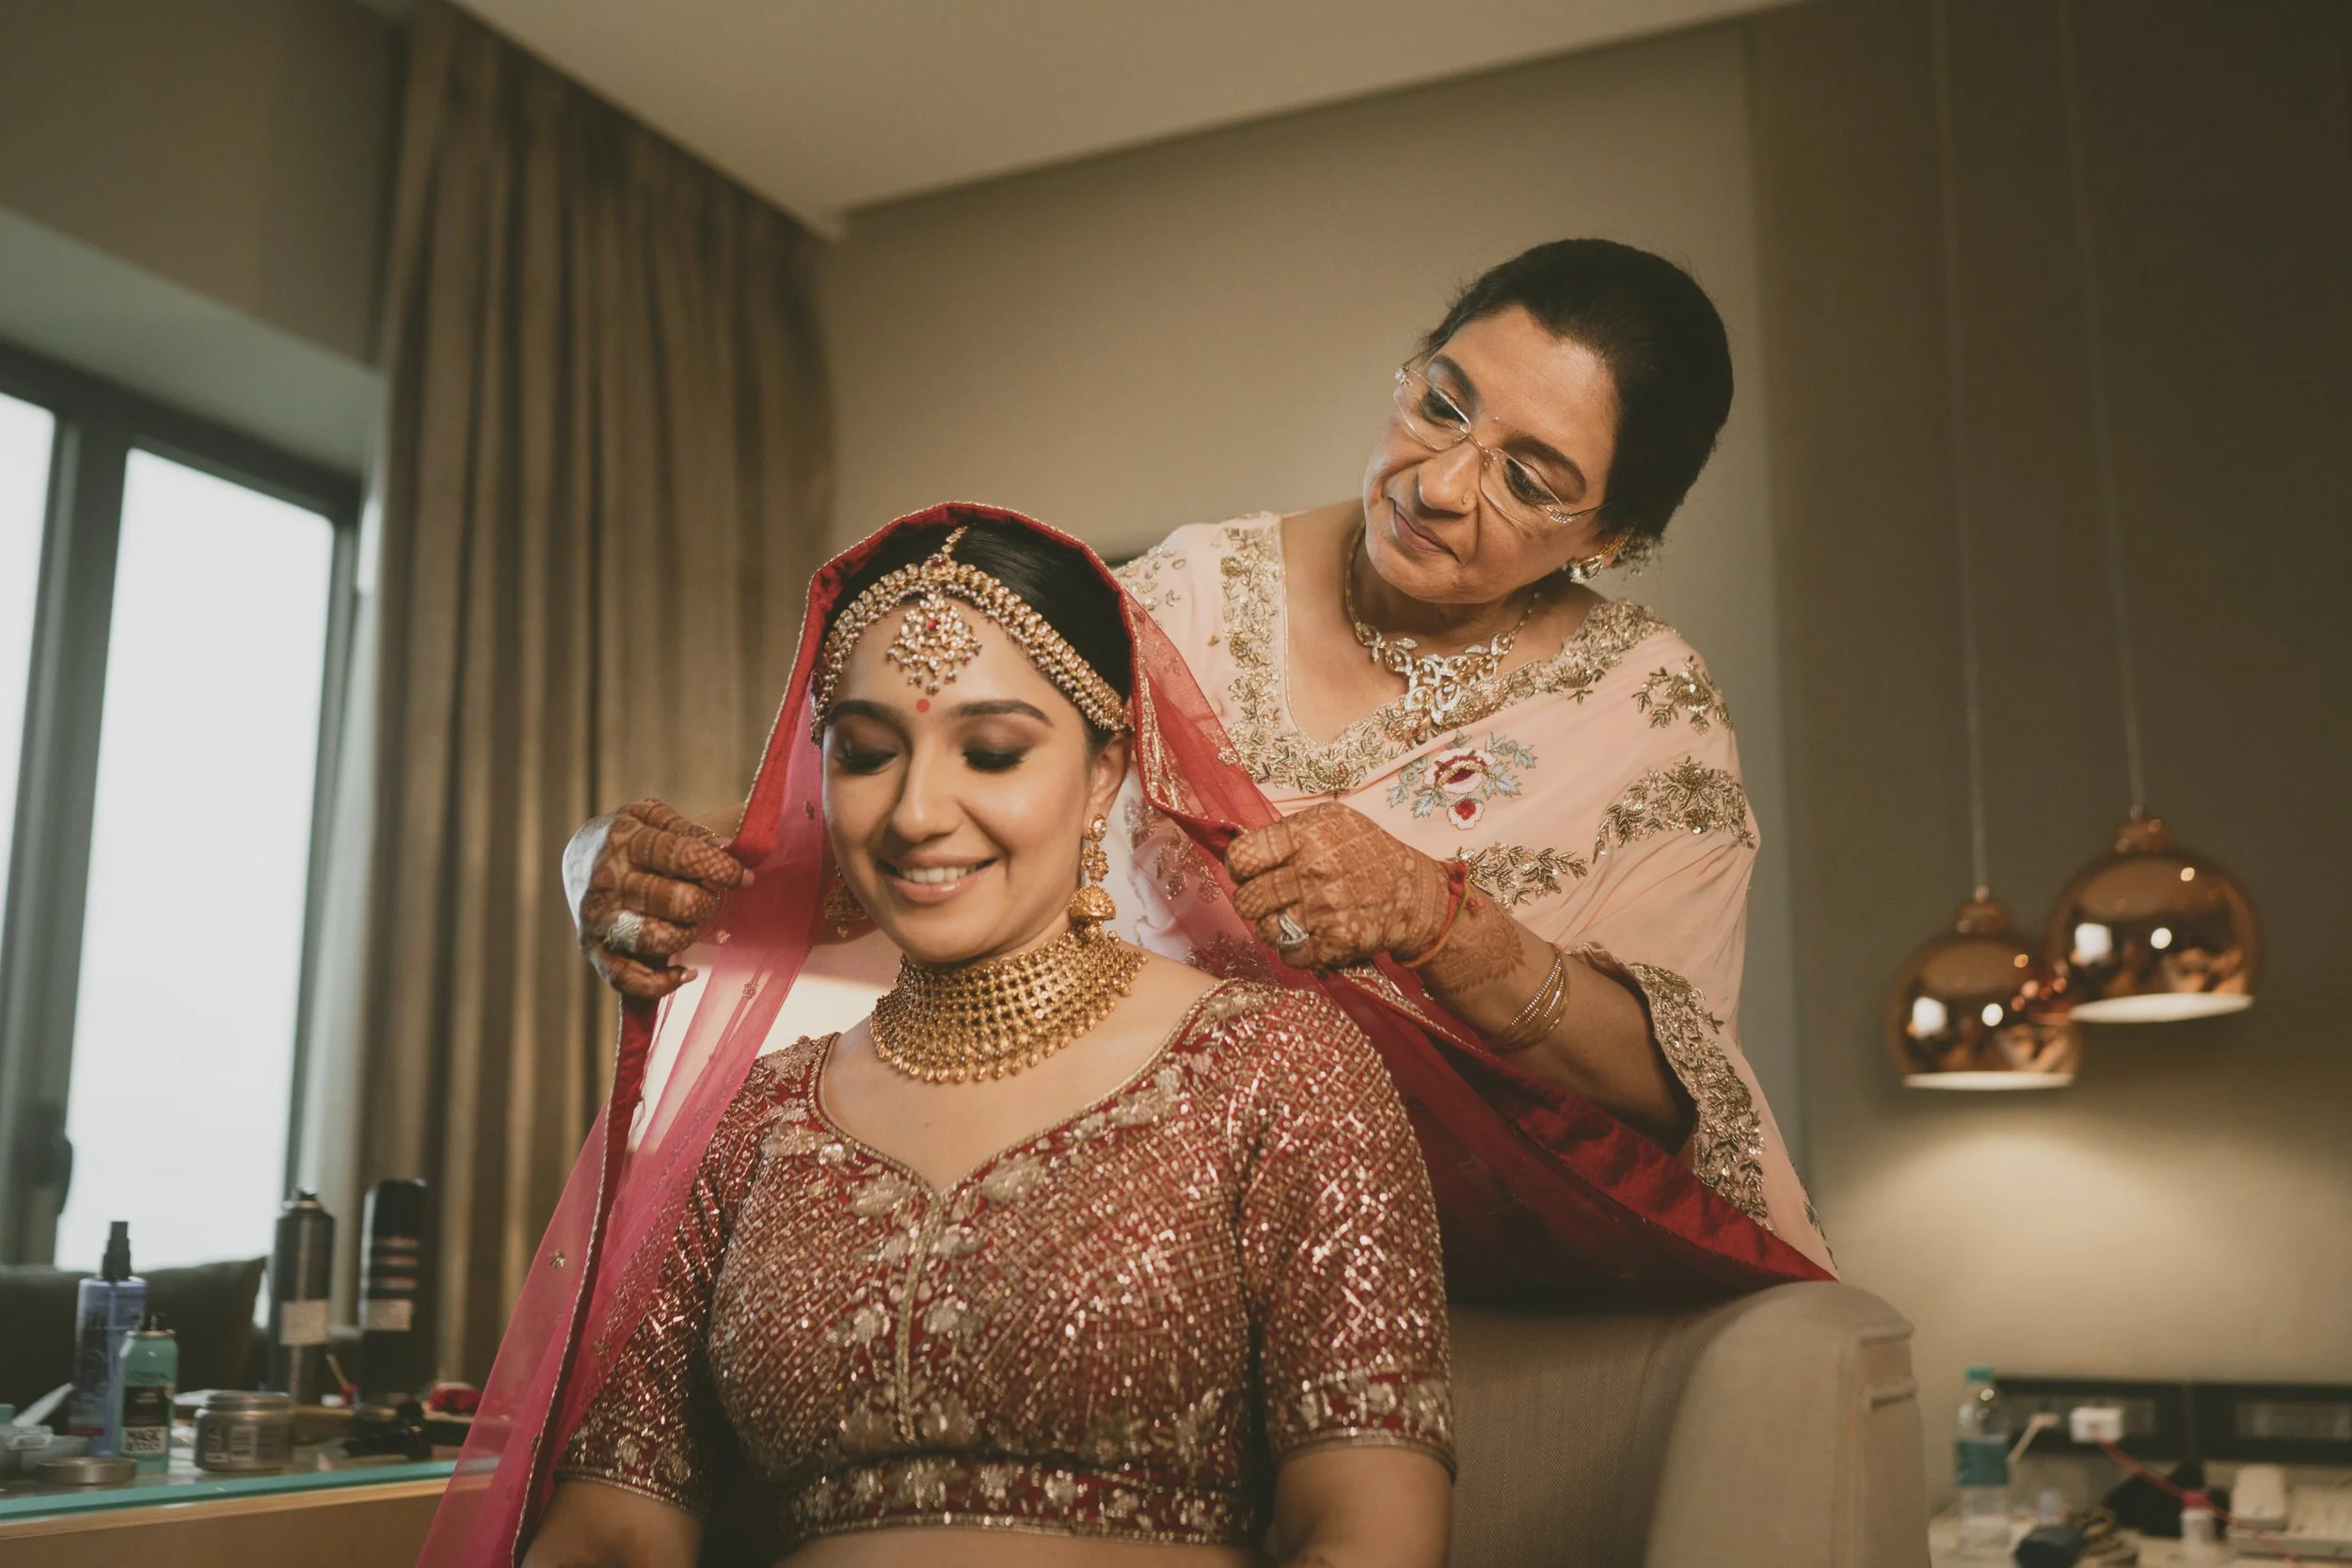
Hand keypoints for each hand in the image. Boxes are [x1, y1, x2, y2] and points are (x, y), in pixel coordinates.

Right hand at [570, 800, 752, 1001]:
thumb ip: (687, 829)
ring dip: (686, 936)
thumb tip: (726, 848)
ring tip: (690, 926)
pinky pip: (626, 978)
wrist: (577, 856)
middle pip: (674, 901)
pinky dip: (660, 983)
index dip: (720, 868)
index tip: (744, 878)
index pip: (682, 856)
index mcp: (626, 841)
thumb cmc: (630, 836)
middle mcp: (608, 881)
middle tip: (707, 899)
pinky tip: (684, 972)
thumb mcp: (651, 816)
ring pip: (653, 939)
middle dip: (705, 903)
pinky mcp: (592, 948)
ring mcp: (598, 917)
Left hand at [1225, 803, 1454, 969]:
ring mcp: (1324, 908)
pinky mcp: (1336, 940)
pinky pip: (1290, 955)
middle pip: (1247, 900)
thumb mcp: (1330, 821)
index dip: (1239, 870)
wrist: (1413, 893)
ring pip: (1265, 931)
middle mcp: (1312, 871)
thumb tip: (1241, 850)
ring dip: (1273, 928)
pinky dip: (1295, 950)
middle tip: (1270, 900)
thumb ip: (1286, 832)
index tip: (1249, 874)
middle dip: (1254, 903)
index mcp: (1304, 836)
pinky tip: (1309, 936)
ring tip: (1292, 918)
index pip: (1241, 859)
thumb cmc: (1366, 852)